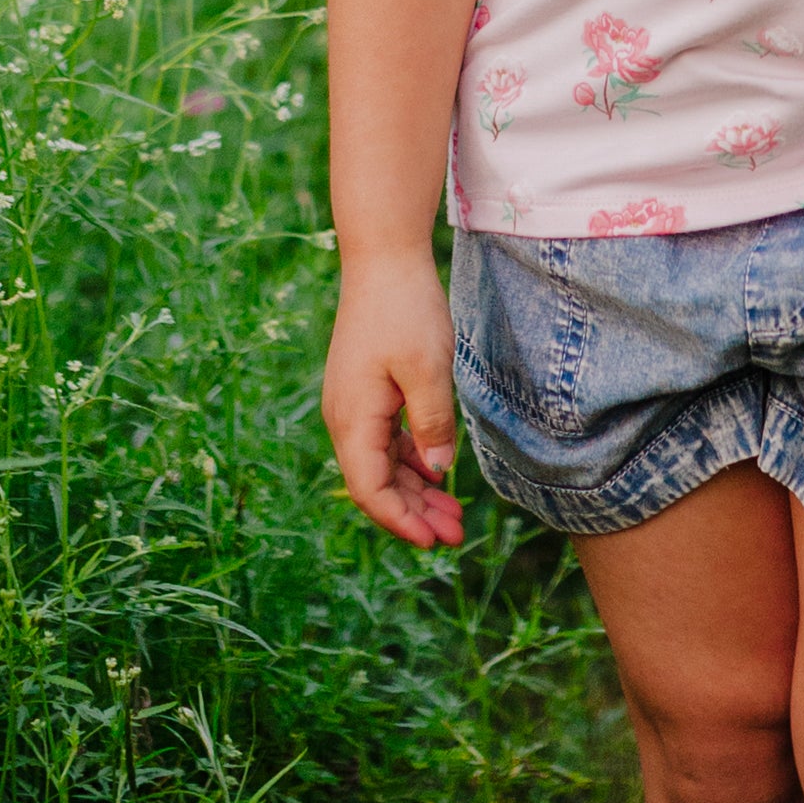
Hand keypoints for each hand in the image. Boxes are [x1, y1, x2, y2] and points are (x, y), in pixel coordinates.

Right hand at [322, 251, 465, 548]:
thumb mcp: (428, 368)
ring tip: (453, 513)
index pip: (370, 490)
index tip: (435, 541)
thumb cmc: (404, 310)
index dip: (401, 522)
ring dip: (416, 490)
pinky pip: (387, 440)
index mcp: (353, 419)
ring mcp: (355, 405)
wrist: (383, 260)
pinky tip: (438, 470)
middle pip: (377, 484)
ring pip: (383, 464)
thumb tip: (440, 470)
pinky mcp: (367, 392)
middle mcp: (346, 418)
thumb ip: (433, 422)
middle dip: (414, 514)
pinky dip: (412, 460)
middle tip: (457, 535)